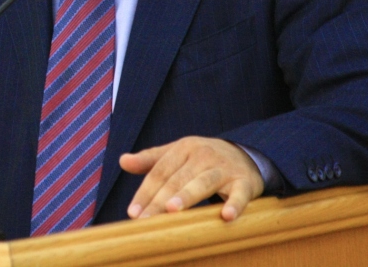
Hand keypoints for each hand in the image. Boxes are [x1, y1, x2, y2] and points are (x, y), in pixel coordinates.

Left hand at [119, 136, 263, 221]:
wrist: (245, 154)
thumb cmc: (202, 159)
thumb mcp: (177, 154)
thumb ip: (150, 160)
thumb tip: (122, 161)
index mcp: (183, 148)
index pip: (160, 172)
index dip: (145, 192)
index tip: (133, 212)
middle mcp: (203, 155)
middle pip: (177, 180)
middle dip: (159, 200)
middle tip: (146, 219)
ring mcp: (224, 168)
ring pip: (203, 183)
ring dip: (187, 196)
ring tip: (171, 210)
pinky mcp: (244, 181)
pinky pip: (239, 194)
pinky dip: (234, 204)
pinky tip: (226, 216)